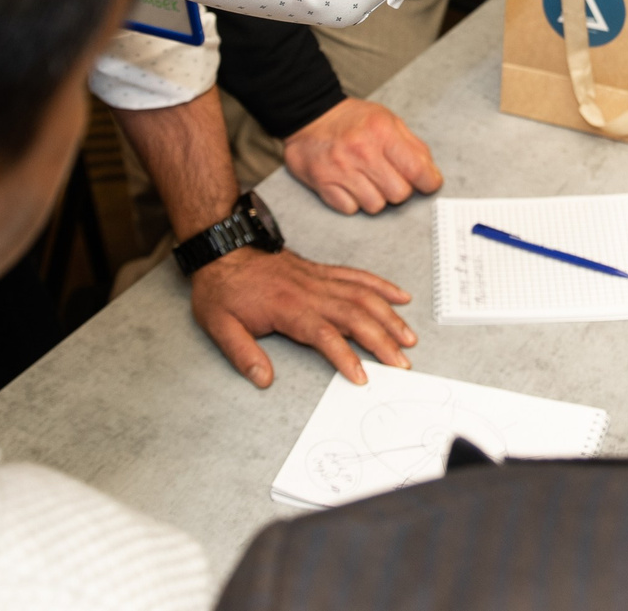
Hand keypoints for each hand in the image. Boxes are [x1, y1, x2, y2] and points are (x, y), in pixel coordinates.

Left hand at [188, 245, 415, 388]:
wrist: (224, 247)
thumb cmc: (221, 288)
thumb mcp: (219, 325)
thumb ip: (243, 353)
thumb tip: (263, 380)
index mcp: (287, 308)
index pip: (324, 335)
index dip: (346, 357)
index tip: (363, 377)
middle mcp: (310, 292)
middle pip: (355, 316)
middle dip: (382, 341)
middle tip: (402, 364)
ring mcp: (319, 279)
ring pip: (363, 296)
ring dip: (389, 317)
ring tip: (409, 337)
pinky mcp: (322, 271)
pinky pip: (358, 276)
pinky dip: (382, 286)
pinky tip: (401, 297)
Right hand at [281, 97, 443, 215]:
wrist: (310, 116)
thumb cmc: (353, 120)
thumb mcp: (388, 120)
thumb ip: (413, 146)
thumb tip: (432, 174)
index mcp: (382, 133)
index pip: (417, 170)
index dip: (429, 182)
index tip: (428, 183)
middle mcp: (362, 152)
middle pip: (399, 194)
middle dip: (400, 189)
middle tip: (391, 177)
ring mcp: (341, 170)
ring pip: (376, 206)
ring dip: (377, 197)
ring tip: (369, 181)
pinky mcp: (323, 183)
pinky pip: (350, 209)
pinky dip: (353, 201)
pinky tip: (351, 185)